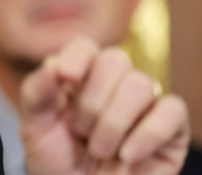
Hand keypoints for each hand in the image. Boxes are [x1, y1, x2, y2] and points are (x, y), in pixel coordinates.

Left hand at [19, 36, 189, 174]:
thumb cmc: (56, 159)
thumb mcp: (34, 126)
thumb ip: (37, 92)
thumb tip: (55, 64)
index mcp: (79, 76)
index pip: (84, 47)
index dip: (77, 56)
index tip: (66, 76)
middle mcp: (114, 83)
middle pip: (115, 60)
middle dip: (92, 100)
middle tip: (79, 132)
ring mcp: (144, 104)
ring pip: (141, 84)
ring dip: (114, 122)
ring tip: (99, 150)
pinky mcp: (171, 128)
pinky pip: (171, 111)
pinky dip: (147, 133)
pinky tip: (127, 155)